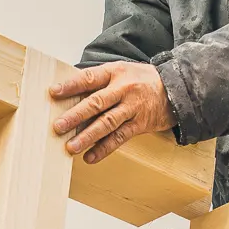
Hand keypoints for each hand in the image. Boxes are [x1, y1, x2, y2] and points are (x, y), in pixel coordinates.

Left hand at [49, 61, 174, 164]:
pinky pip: (119, 138)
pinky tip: (90, 157)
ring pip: (107, 123)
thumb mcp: (121, 71)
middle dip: (76, 115)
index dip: (71, 85)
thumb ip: (100, 81)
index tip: (53, 93)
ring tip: (71, 147)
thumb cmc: (141, 80)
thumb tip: (70, 93)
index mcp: (115, 72)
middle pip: (97, 103)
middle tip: (58, 126)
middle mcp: (123, 89)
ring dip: (88, 136)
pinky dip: (104, 149)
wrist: (175, 89)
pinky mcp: (140, 124)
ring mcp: (132, 108)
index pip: (89, 78)